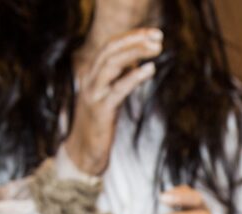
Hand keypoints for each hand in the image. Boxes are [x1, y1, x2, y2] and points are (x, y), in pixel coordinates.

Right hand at [63, 28, 162, 175]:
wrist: (84, 151)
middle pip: (110, 49)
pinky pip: (118, 89)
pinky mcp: (101, 110)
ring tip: (155, 48)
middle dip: (135, 39)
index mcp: (93, 74)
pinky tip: (150, 69)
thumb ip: (121, 77)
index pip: (111, 46)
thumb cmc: (100, 124)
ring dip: (135, 53)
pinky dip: (134, 76)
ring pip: (111, 64)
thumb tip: (139, 61)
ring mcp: (94, 93)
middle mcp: (91, 79)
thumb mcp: (111, 95)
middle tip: (158, 35)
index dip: (132, 36)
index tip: (154, 33)